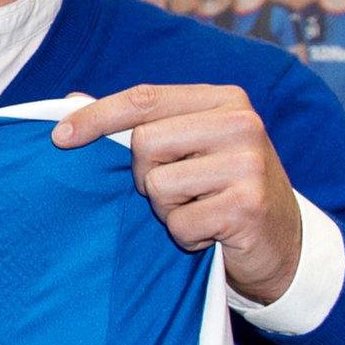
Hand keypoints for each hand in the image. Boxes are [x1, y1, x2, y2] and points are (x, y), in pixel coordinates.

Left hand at [53, 85, 302, 303]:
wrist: (286, 246)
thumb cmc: (224, 190)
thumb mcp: (188, 147)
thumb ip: (138, 123)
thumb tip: (70, 101)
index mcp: (223, 99)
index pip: (144, 98)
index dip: (96, 117)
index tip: (59, 138)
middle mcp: (240, 122)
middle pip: (144, 144)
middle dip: (145, 176)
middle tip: (179, 191)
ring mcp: (248, 163)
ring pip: (158, 185)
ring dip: (167, 210)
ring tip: (200, 210)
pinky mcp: (248, 206)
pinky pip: (179, 223)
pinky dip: (186, 236)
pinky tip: (213, 232)